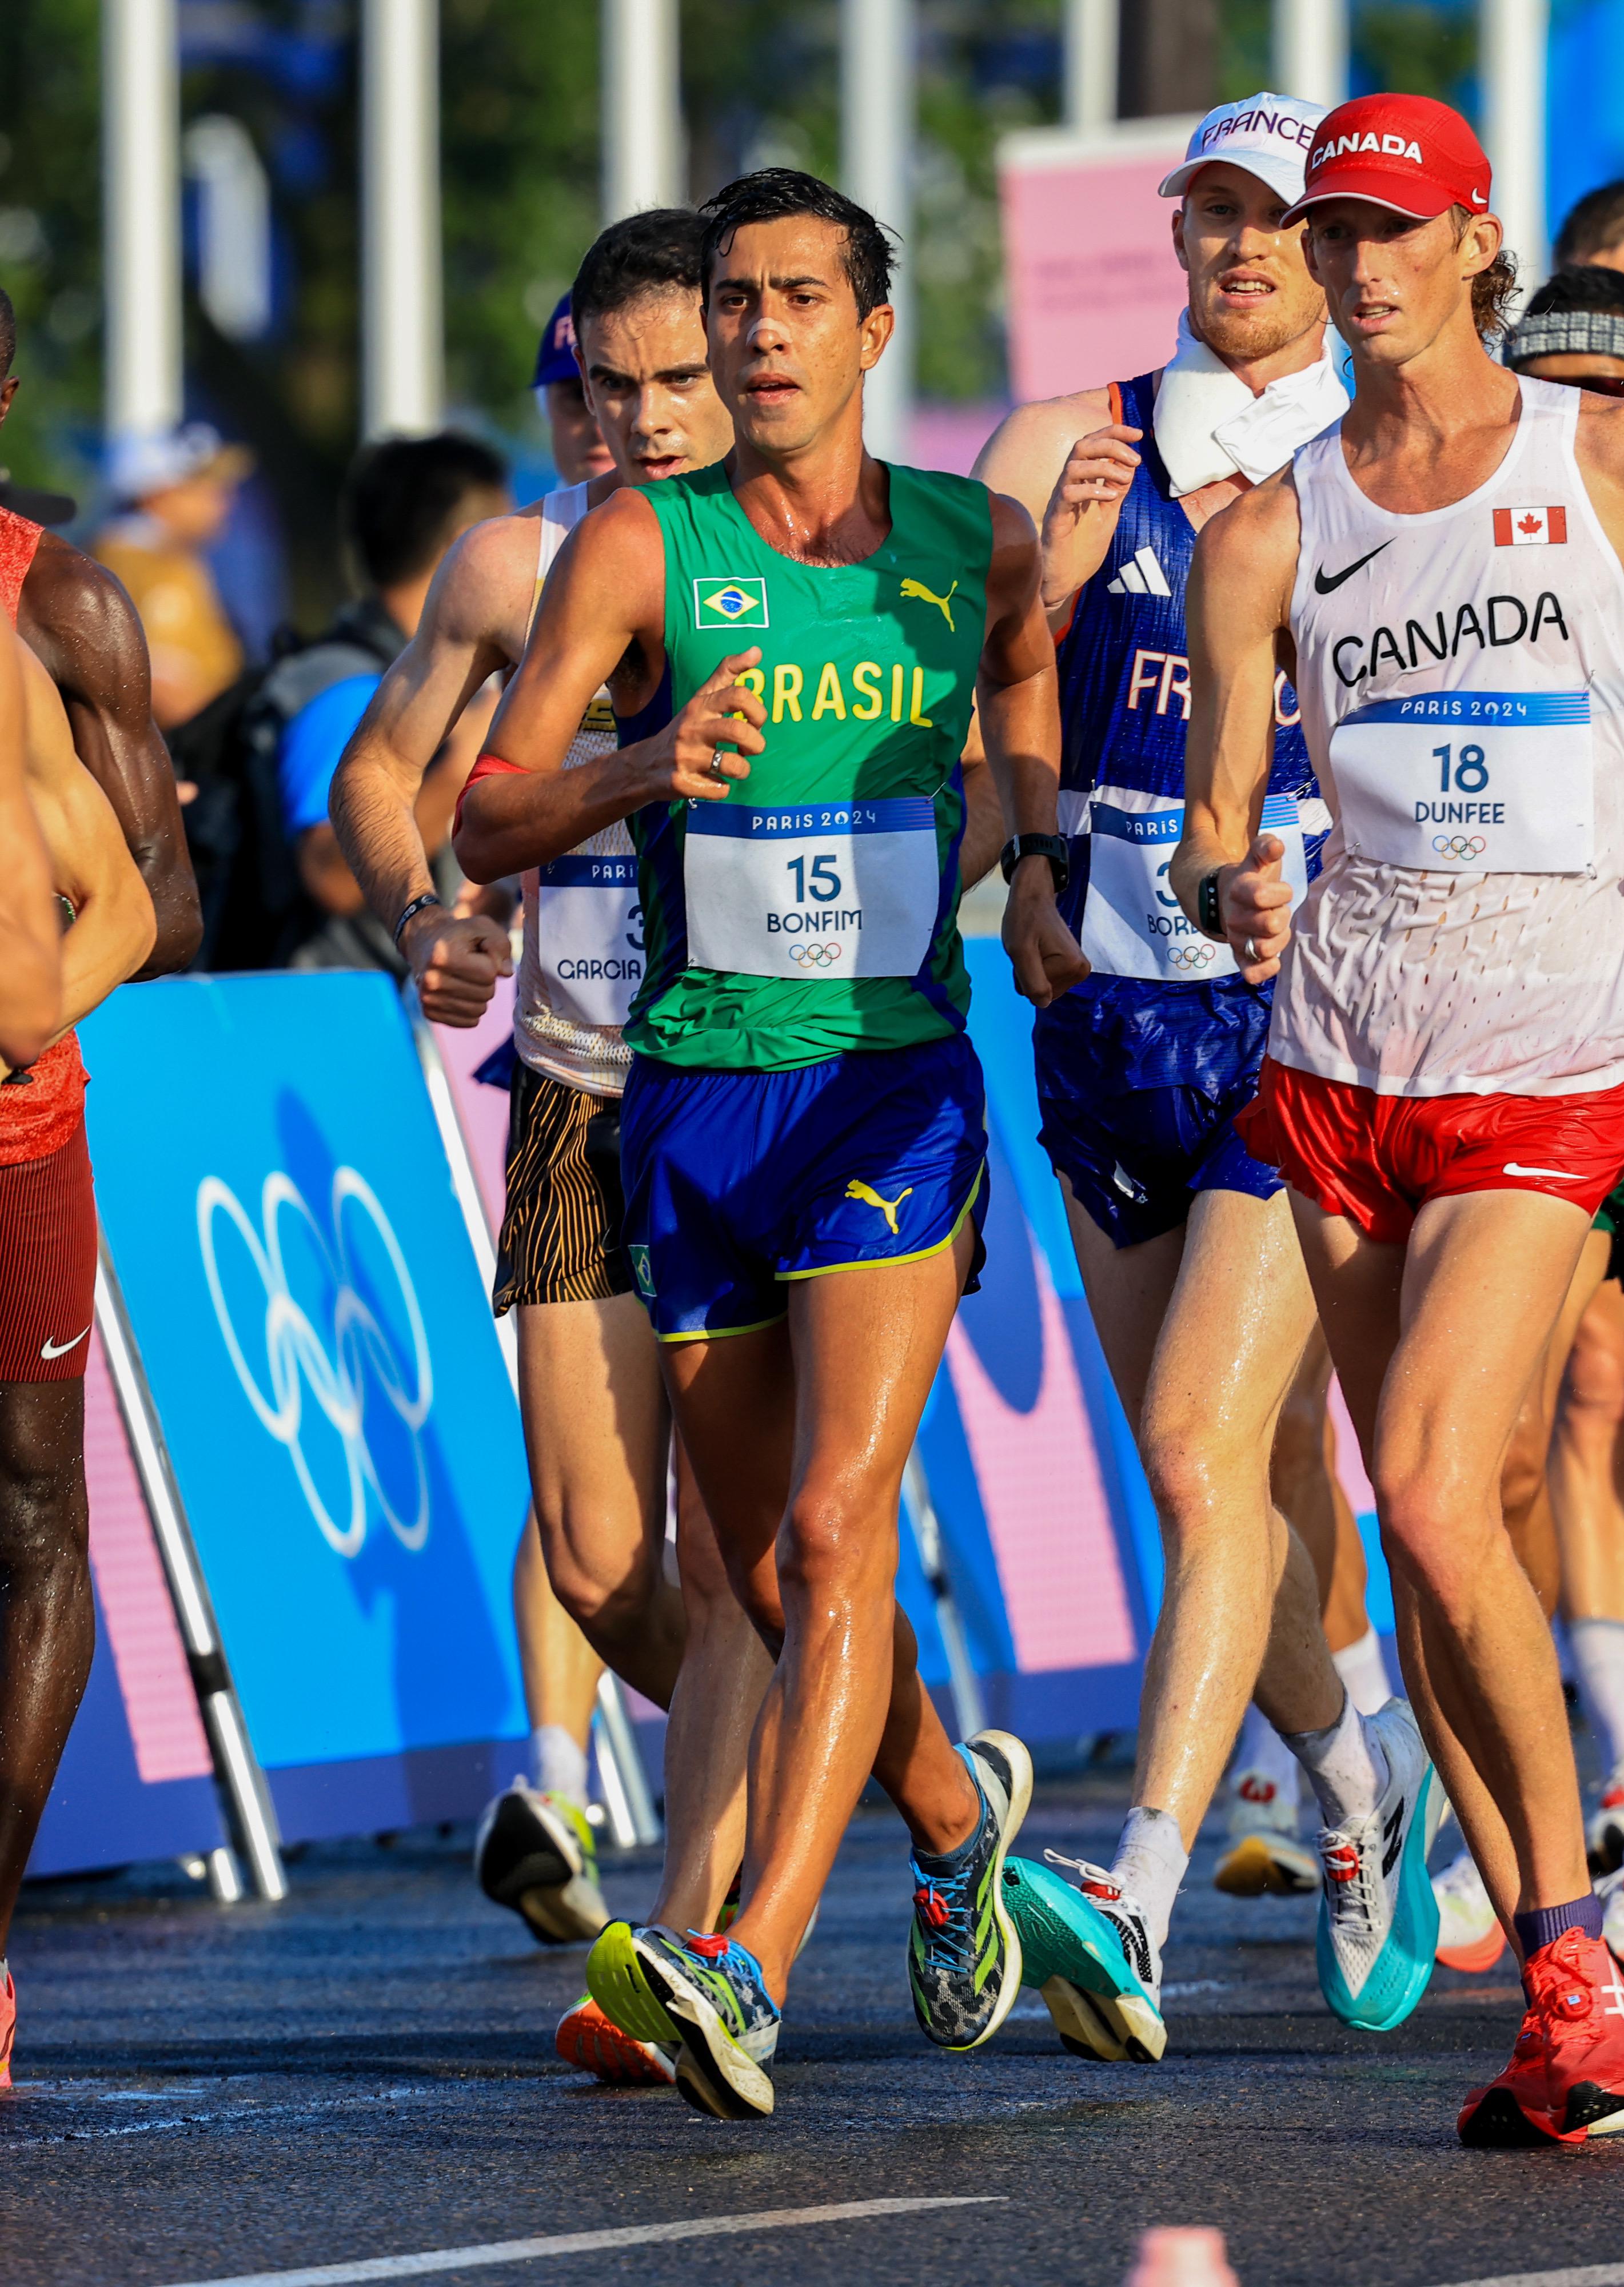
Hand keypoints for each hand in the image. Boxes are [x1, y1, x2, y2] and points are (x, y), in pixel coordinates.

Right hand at [403, 906, 512, 1025]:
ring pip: (479, 1010)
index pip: (489, 973)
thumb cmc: (459, 936)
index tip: (479, 955)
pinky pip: (469, 1022)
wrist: (425, 943)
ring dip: (481, 996)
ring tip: (467, 979)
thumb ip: (500, 946)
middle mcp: (431, 980)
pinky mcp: (430, 1013)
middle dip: (487, 981)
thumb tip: (507, 973)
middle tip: (473, 968)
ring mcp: (428, 999)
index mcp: (443, 956)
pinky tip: (462, 993)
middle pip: (486, 994)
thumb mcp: (482, 928)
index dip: (492, 963)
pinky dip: (472, 1009)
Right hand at [641, 646, 767, 803]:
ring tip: (736, 768)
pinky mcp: (682, 783)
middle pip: (738, 731)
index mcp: (700, 706)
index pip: (738, 695)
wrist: (645, 765)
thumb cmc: (686, 729)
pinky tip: (714, 782)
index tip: (756, 722)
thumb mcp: (702, 699)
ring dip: (743, 770)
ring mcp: (685, 756)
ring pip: (733, 764)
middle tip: (751, 749)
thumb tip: (757, 650)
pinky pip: (719, 789)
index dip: (757, 710)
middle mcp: (692, 728)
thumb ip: (727, 674)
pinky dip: (723, 788)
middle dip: (756, 744)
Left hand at [1001, 856, 1088, 1006]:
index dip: (1025, 975)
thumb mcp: (1020, 951)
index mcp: (1074, 968)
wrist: (1033, 897)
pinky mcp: (1072, 965)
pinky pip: (1047, 978)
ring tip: (1033, 947)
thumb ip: (1031, 981)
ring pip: (1044, 986)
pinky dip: (1036, 967)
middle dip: (1030, 974)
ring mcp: (1078, 968)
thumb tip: (1042, 1003)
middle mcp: (1082, 970)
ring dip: (1032, 970)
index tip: (1028, 951)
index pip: (1039, 994)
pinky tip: (1037, 949)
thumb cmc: (1025, 920)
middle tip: (1029, 949)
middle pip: (1045, 992)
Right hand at [1040, 424, 1142, 614]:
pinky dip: (1093, 490)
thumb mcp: (1108, 514)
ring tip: (1125, 479)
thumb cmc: (1082, 549)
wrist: (1065, 580)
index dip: (1115, 432)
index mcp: (1082, 481)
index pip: (1094, 443)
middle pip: (1083, 445)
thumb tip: (1130, 465)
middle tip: (1135, 458)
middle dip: (1111, 444)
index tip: (1139, 434)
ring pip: (1074, 466)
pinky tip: (1111, 498)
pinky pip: (1068, 494)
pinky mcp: (1055, 520)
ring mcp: (1059, 502)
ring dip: (1104, 467)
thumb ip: (1117, 489)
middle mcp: (1068, 486)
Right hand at [1218, 832, 1293, 982]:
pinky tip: (1274, 959)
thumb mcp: (1256, 858)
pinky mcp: (1241, 959)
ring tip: (1277, 931)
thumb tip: (1276, 846)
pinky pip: (1252, 974)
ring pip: (1264, 949)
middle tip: (1279, 911)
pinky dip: (1266, 969)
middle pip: (1270, 924)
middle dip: (1282, 916)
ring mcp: (1237, 940)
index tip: (1283, 890)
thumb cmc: (1250, 880)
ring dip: (1279, 940)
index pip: (1261, 895)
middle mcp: (1234, 917)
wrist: (1223, 901)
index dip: (1280, 893)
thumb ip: (1265, 847)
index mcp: (1238, 890)